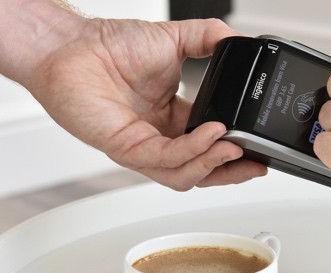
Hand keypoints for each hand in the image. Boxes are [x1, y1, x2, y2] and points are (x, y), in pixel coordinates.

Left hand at [25, 18, 266, 190]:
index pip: (211, 145)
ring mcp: (142, 146)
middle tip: (257, 163)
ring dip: (214, 165)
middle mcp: (159, 137)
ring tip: (234, 147)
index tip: (259, 146)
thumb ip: (208, 39)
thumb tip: (238, 40)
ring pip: (185, 175)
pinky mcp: (126, 148)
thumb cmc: (108, 46)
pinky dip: (193, 150)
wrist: (71, 45)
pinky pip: (166, 158)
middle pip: (202, 170)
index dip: (236, 151)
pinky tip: (211, 133)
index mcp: (173, 118)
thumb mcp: (174, 40)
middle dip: (232, 172)